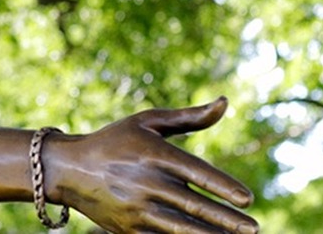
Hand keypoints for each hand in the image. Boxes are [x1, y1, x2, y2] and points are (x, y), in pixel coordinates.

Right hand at [44, 97, 258, 232]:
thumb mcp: (148, 122)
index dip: (222, 187)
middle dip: (226, 220)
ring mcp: (136, 208)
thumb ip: (189, 117)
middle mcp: (145, 181)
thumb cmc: (115, 140)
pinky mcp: (129, 229)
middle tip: (253, 228)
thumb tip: (224, 103)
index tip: (247, 199)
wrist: (69, 170)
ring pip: (181, 227)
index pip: (195, 172)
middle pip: (193, 204)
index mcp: (153, 153)